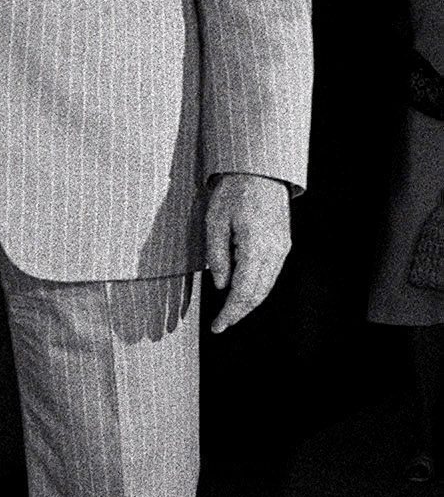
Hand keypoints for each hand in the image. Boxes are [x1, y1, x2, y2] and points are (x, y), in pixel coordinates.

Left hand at [205, 173, 290, 332]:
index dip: (230, 312)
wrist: (260, 169)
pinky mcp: (283, 244)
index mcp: (255, 246)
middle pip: (257, 294)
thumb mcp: (214, 221)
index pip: (243, 291)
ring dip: (249, 303)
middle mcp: (273, 251)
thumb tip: (221, 285)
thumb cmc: (234, 190)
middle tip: (222, 324)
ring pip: (266, 287)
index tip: (218, 326)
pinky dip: (257, 288)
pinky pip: (271, 274)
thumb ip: (217, 255)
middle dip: (239, 312)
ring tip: (231, 312)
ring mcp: (281, 248)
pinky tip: (244, 292)